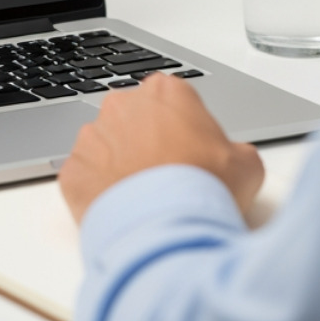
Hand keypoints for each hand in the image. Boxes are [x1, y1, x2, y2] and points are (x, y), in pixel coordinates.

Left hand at [58, 73, 264, 223]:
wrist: (165, 228)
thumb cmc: (204, 190)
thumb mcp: (246, 165)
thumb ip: (234, 150)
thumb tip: (231, 159)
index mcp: (165, 92)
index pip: (172, 101)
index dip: (183, 128)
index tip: (190, 152)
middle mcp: (123, 104)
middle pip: (135, 118)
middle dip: (146, 141)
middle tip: (166, 175)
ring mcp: (93, 135)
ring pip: (106, 146)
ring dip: (120, 164)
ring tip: (142, 196)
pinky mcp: (73, 169)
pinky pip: (85, 176)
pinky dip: (98, 190)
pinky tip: (120, 207)